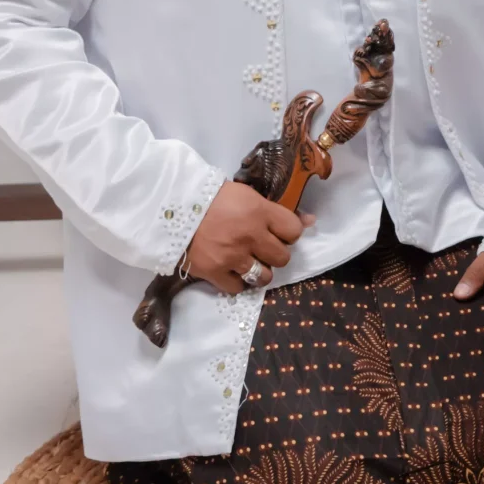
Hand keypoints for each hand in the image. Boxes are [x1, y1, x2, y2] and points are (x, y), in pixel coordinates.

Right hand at [186, 180, 311, 294]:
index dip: (289, 232)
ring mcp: (233, 256)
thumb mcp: (247, 195)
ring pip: (264, 277)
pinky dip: (236, 282)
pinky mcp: (214, 272)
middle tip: (263, 248)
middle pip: (282, 257)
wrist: (173, 207)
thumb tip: (310, 220)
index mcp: (259, 212)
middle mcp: (250, 236)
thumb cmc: (211, 196)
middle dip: (275, 253)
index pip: (293, 230)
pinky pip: (237, 288)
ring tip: (249, 263)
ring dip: (260, 271)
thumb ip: (275, 210)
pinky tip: (231, 271)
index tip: (279, 232)